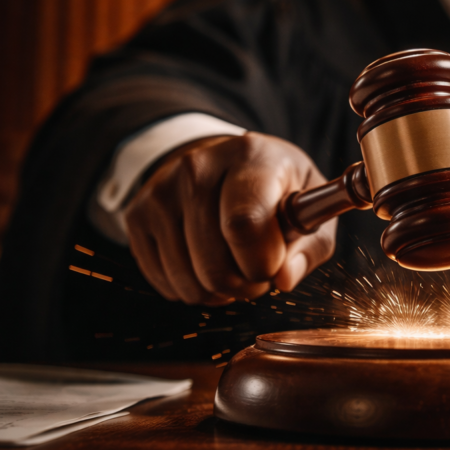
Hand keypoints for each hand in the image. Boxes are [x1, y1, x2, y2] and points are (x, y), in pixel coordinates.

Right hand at [124, 132, 335, 303]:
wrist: (224, 164)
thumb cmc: (278, 191)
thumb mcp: (310, 209)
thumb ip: (311, 247)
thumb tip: (283, 279)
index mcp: (252, 157)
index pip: (244, 223)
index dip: (262, 263)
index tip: (274, 264)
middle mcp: (198, 168)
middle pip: (215, 265)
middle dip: (246, 285)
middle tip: (258, 269)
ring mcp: (161, 190)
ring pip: (189, 282)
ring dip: (221, 291)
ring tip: (235, 263)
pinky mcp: (137, 215)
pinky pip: (167, 284)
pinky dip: (193, 288)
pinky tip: (208, 263)